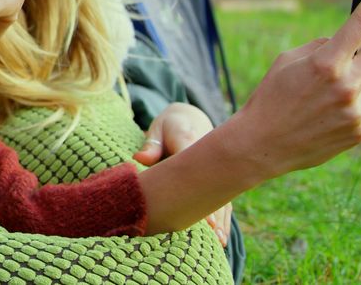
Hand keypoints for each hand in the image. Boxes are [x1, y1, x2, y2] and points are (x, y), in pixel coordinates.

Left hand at [133, 103, 229, 245]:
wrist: (192, 118)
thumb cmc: (170, 125)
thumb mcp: (158, 128)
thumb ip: (151, 143)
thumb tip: (139, 158)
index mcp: (190, 142)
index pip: (195, 166)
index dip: (199, 187)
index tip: (201, 205)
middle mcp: (207, 159)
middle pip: (212, 186)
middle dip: (213, 209)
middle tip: (213, 232)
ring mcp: (215, 171)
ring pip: (220, 196)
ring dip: (219, 218)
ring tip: (219, 241)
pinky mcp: (216, 180)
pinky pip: (221, 200)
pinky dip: (221, 217)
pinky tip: (220, 238)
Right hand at [230, 0, 360, 180]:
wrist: (261, 145)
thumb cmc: (270, 97)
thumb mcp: (288, 62)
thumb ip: (323, 47)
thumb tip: (351, 40)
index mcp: (325, 63)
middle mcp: (346, 86)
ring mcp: (356, 110)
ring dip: (360, 73)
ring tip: (328, 88)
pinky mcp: (359, 130)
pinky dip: (351, 102)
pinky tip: (326, 113)